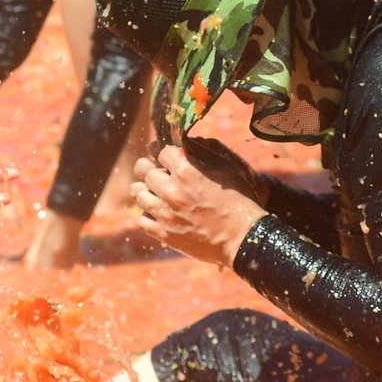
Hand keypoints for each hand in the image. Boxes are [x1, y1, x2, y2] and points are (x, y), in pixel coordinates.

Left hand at [132, 144, 265, 268]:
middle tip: (159, 173)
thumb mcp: (226, 168)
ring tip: (157, 193)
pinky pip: (141, 219)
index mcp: (186, 170)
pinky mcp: (163, 233)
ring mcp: (165, 213)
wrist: (244, 238)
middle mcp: (171, 190)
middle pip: (144, 170)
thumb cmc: (239, 201)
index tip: (167, 158)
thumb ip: (201, 153)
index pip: (160, 151)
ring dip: (146, 190)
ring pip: (138, 193)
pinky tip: (159, 213)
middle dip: (152, 169)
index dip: (165, 153)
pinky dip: (147, 214)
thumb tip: (184, 144)